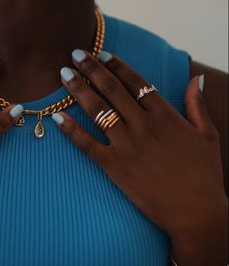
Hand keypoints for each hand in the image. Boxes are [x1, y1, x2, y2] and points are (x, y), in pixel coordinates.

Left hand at [53, 49, 226, 245]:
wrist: (196, 213)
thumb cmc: (204, 175)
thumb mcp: (208, 135)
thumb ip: (197, 105)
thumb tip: (197, 78)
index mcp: (166, 116)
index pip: (137, 82)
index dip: (117, 65)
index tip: (102, 53)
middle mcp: (144, 126)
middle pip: (112, 90)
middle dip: (91, 69)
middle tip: (74, 54)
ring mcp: (128, 146)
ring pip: (98, 111)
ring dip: (78, 91)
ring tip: (63, 75)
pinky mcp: (115, 168)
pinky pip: (88, 145)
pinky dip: (72, 131)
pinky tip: (58, 118)